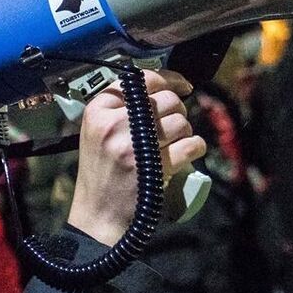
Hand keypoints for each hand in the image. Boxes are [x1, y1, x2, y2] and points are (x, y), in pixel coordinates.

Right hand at [65, 70, 207, 246]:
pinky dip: (196, 148)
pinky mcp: (155, 167)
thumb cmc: (102, 171)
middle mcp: (113, 124)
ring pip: (181, 121)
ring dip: (186, 132)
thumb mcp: (97, 132)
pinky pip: (192, 145)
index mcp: (97, 111)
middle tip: (173, 126)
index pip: (139, 79)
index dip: (169, 79)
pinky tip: (187, 154)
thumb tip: (168, 87)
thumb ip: (122, 107)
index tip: (183, 87)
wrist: (98, 213)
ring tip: (175, 144)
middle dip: (178, 111)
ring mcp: (133, 146)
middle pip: (166, 100)